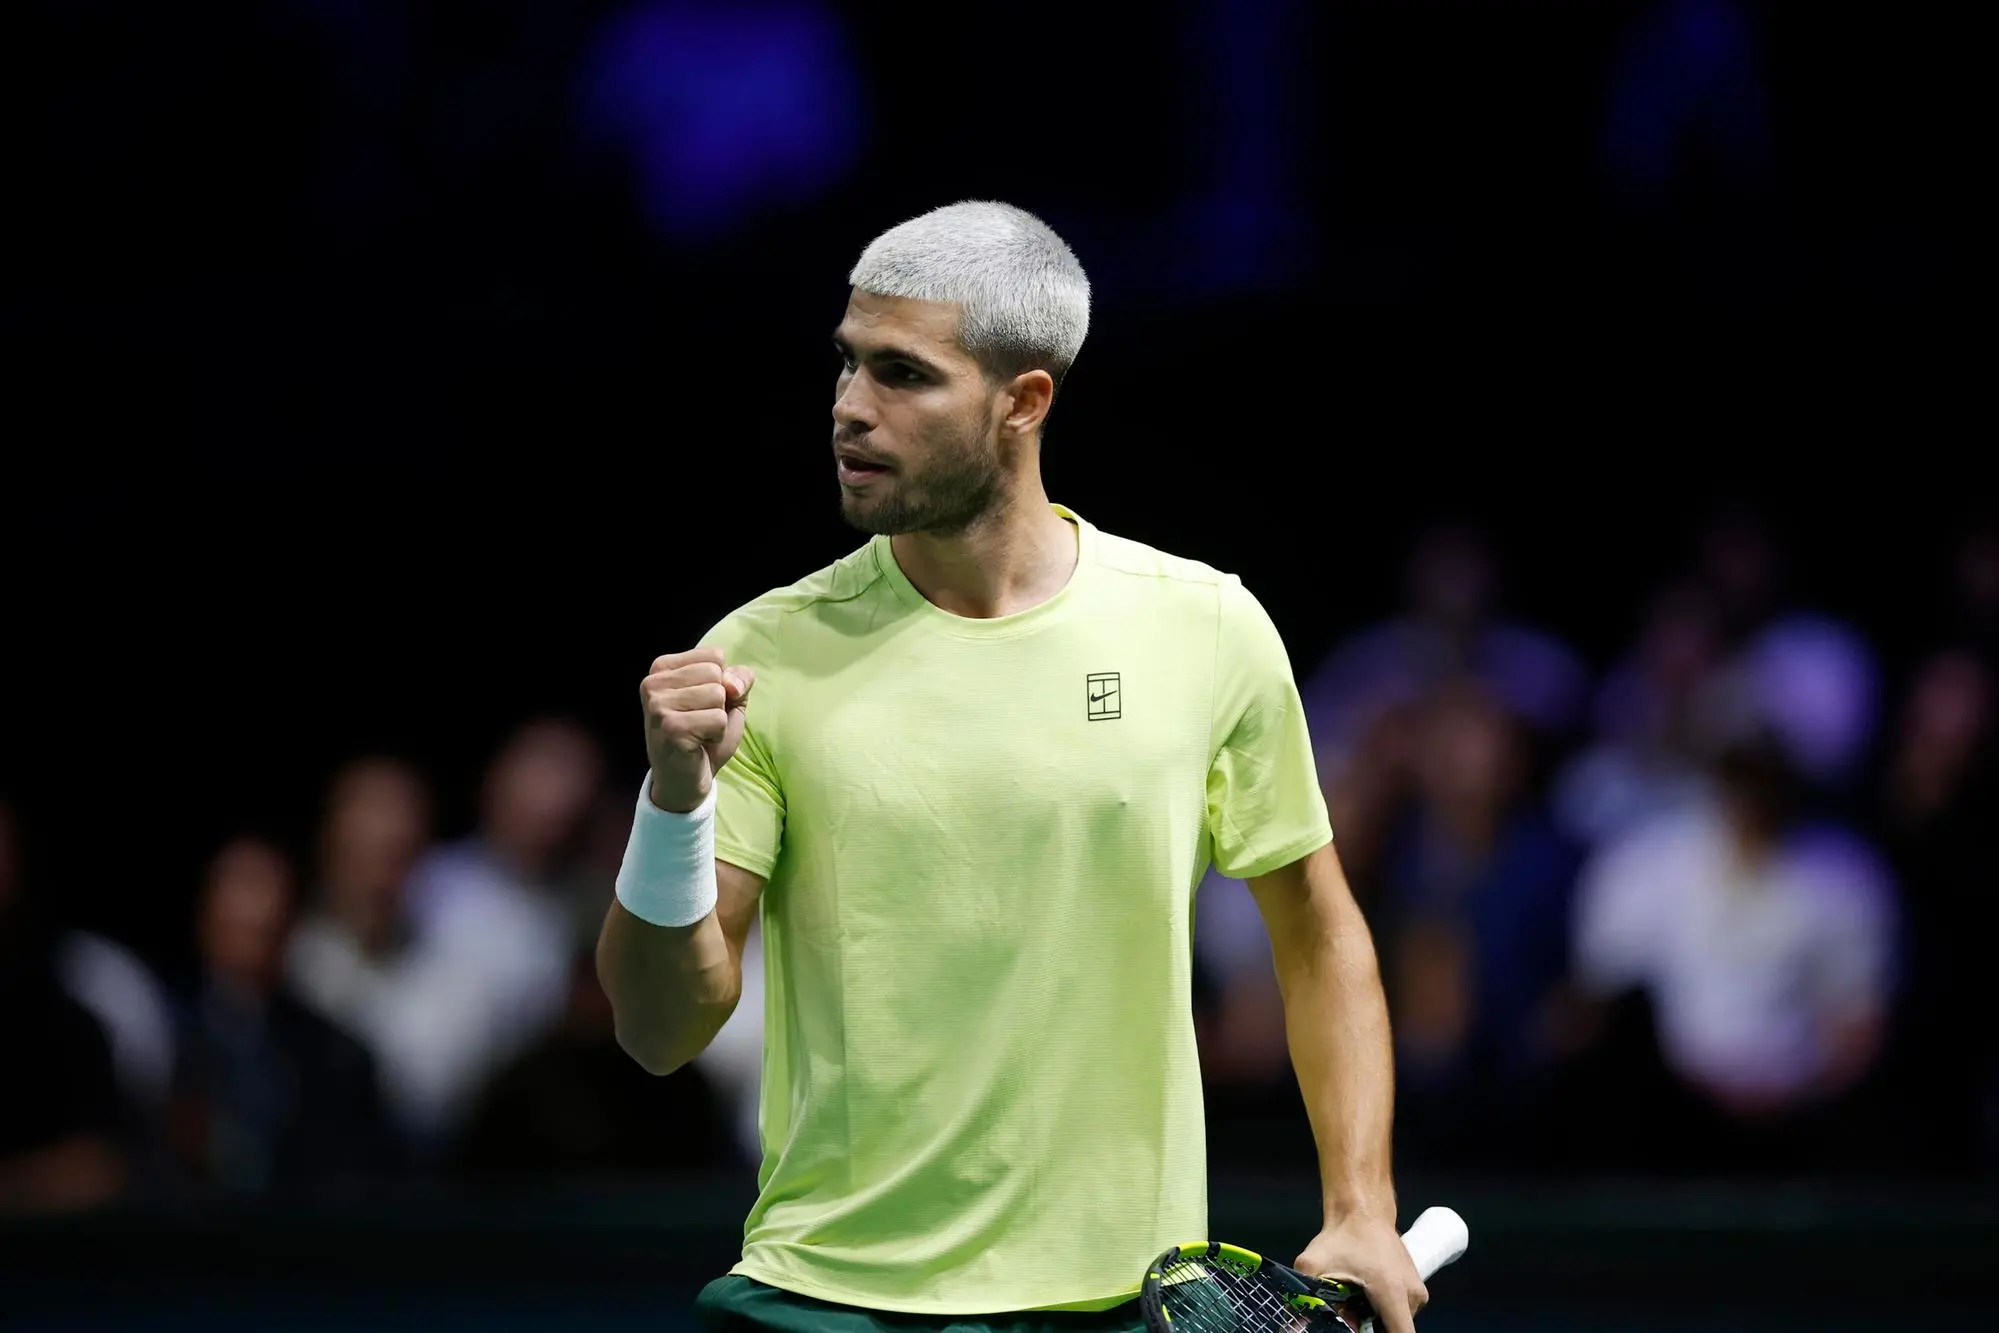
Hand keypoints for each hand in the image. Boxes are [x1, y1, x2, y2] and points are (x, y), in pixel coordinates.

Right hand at [641, 647, 754, 812]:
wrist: (684, 780)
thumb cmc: (703, 735)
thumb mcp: (728, 698)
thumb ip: (738, 678)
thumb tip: (731, 684)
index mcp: (662, 668)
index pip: (714, 655)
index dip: (722, 683)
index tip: (701, 705)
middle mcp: (653, 683)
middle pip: (716, 674)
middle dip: (720, 702)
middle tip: (700, 722)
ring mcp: (659, 706)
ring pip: (718, 695)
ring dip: (718, 720)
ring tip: (698, 733)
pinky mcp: (671, 728)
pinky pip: (718, 719)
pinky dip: (717, 735)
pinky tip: (698, 744)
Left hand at [1295, 1214, 1427, 1332]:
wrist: (1363, 1210)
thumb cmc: (1342, 1236)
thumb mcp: (1313, 1264)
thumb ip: (1304, 1294)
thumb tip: (1294, 1321)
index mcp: (1393, 1293)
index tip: (1360, 1330)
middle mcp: (1413, 1295)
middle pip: (1394, 1329)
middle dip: (1371, 1328)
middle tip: (1348, 1315)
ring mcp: (1418, 1291)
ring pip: (1396, 1320)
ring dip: (1377, 1319)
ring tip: (1355, 1302)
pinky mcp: (1416, 1287)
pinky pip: (1400, 1310)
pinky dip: (1384, 1309)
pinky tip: (1366, 1296)